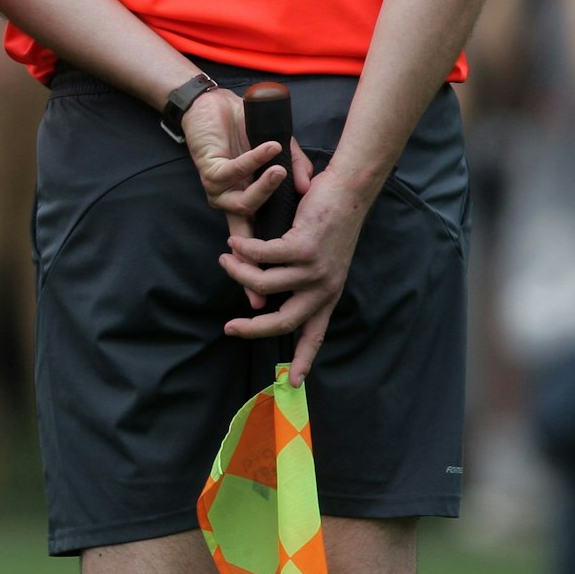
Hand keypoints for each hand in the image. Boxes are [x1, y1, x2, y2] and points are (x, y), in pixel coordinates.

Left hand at [180, 87, 292, 307]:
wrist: (217, 109)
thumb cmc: (252, 140)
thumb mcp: (285, 169)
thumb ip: (300, 184)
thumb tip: (316, 196)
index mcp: (252, 217)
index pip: (261, 262)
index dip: (265, 288)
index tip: (276, 315)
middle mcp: (233, 210)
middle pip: (243, 258)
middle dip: (252, 276)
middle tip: (260, 296)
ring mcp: (219, 192)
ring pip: (243, 207)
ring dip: (264, 190)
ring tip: (279, 171)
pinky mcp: (210, 169)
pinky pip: (235, 172)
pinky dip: (255, 158)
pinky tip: (270, 148)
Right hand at [217, 158, 364, 384]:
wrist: (348, 191)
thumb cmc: (330, 221)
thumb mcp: (321, 260)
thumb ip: (300, 281)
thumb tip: (266, 299)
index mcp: (329, 294)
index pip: (315, 334)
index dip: (303, 360)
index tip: (293, 383)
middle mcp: (324, 287)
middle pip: (282, 322)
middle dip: (251, 328)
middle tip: (229, 327)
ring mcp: (314, 269)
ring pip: (262, 284)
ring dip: (238, 271)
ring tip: (226, 258)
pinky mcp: (303, 248)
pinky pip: (260, 256)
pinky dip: (242, 248)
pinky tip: (234, 241)